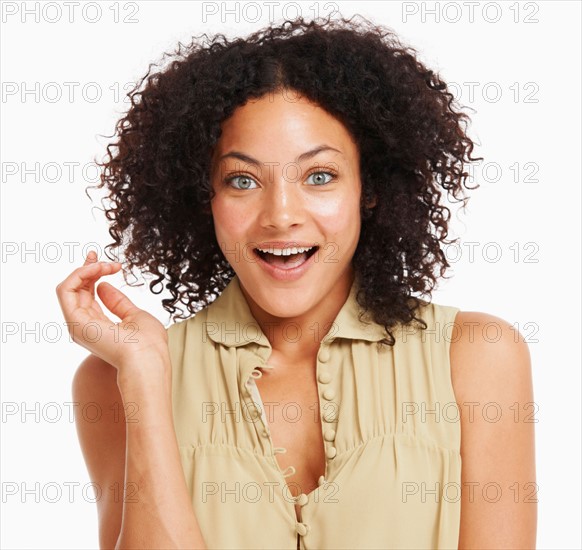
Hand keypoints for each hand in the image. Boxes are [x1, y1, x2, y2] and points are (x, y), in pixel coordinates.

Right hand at [55, 251, 168, 370]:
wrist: (148, 358)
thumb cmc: (148, 343)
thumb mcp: (135, 316)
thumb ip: (118, 302)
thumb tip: (104, 286)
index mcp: (98, 327)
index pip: (87, 296)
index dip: (93, 276)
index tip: (107, 263)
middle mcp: (84, 326)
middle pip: (76, 290)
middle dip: (87, 268)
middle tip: (99, 255)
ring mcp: (78, 325)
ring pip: (68, 287)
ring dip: (87, 269)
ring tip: (107, 264)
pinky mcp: (75, 321)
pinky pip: (66, 290)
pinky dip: (80, 274)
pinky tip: (98, 268)